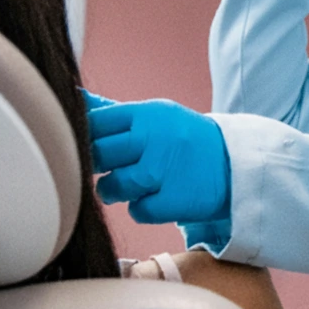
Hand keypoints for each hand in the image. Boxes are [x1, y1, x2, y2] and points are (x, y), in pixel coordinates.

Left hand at [84, 93, 229, 224]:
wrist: (235, 164)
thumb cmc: (183, 139)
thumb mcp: (155, 116)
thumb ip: (113, 111)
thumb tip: (74, 97)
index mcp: (146, 114)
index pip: (95, 123)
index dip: (85, 139)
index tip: (89, 146)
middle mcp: (154, 138)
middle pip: (98, 155)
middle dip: (97, 167)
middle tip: (110, 168)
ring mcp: (164, 170)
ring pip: (113, 187)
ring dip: (115, 191)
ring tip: (131, 185)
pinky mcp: (174, 200)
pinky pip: (137, 211)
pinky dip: (142, 209)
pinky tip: (155, 198)